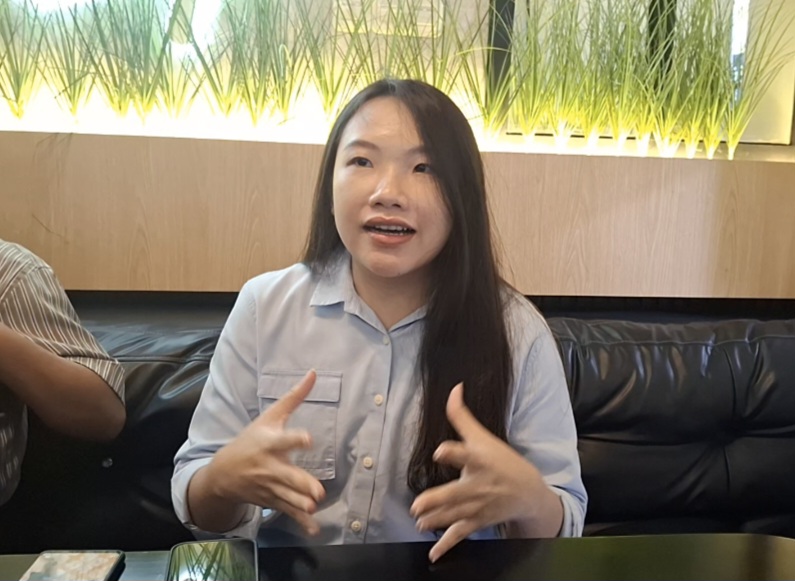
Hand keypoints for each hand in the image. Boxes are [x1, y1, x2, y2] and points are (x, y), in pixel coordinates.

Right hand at [206, 370, 326, 534]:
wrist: (223, 474)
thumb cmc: (250, 440)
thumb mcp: (270, 416)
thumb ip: (294, 397)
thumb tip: (313, 373)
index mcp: (269, 443)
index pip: (283, 440)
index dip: (295, 439)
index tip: (308, 439)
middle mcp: (269, 466)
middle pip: (286, 475)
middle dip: (300, 483)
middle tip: (317, 491)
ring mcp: (270, 487)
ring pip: (288, 497)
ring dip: (301, 504)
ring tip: (314, 507)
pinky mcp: (273, 501)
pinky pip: (288, 512)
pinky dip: (300, 522)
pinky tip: (313, 528)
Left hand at [410, 383, 558, 562]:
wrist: (529, 493)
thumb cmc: (502, 461)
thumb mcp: (484, 437)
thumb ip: (462, 416)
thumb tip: (454, 388)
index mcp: (479, 460)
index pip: (466, 453)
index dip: (454, 451)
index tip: (442, 450)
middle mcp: (479, 484)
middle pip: (457, 492)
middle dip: (438, 500)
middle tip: (418, 505)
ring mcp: (478, 506)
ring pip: (454, 515)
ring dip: (436, 521)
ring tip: (419, 523)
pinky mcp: (477, 521)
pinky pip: (460, 535)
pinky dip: (447, 545)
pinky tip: (434, 553)